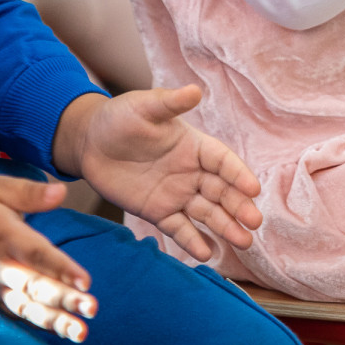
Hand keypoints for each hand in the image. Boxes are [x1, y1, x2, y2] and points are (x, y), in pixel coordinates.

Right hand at [0, 176, 98, 341]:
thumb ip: (31, 192)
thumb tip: (62, 192)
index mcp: (7, 236)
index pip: (38, 254)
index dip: (63, 269)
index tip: (86, 282)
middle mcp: (1, 265)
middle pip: (37, 286)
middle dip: (66, 300)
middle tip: (92, 309)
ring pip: (27, 307)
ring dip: (54, 321)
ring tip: (80, 332)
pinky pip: (13, 313)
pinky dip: (33, 324)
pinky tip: (56, 333)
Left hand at [53, 87, 263, 260]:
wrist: (89, 142)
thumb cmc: (120, 117)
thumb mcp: (144, 107)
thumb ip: (169, 102)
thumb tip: (195, 90)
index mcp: (194, 146)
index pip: (223, 162)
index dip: (238, 174)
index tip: (254, 189)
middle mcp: (191, 172)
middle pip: (221, 191)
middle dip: (239, 206)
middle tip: (254, 223)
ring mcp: (176, 194)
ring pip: (207, 213)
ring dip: (225, 227)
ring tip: (243, 242)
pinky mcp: (158, 212)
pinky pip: (179, 229)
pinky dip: (192, 241)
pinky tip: (206, 254)